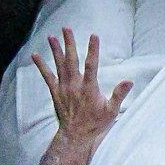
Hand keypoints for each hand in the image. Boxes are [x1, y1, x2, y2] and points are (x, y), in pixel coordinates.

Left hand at [33, 28, 130, 145]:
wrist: (75, 135)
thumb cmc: (95, 123)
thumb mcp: (111, 111)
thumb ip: (119, 94)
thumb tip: (129, 80)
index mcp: (89, 88)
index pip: (91, 65)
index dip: (93, 50)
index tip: (94, 36)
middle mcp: (74, 85)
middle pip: (72, 60)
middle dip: (69, 43)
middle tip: (66, 28)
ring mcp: (63, 88)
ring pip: (59, 65)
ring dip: (55, 50)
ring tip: (51, 36)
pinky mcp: (55, 92)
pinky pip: (47, 76)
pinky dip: (41, 66)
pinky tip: (35, 55)